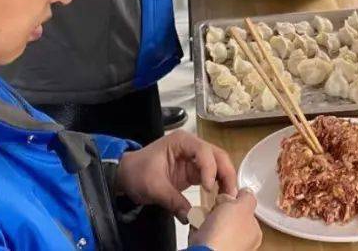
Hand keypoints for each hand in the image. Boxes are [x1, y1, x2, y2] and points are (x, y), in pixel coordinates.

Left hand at [116, 130, 236, 222]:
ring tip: (228, 199)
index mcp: (182, 142)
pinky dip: (218, 187)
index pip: (203, 150)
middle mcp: (193, 146)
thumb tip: (190, 217)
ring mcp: (195, 159)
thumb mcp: (153, 186)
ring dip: (225, 181)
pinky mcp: (195, 172)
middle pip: (217, 156)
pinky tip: (220, 199)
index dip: (209, 168)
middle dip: (226, 174)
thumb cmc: (137, 173)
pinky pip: (212, 177)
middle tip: (230, 194)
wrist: (127, 175)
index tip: (208, 188)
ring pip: (219, 166)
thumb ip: (172, 200)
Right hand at [191, 189, 261, 250]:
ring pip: (215, 226)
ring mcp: (224, 247)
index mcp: (253, 234)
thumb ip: (247, 198)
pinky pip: (201, 233)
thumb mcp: (243, 207)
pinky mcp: (207, 248)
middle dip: (220, 210)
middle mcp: (241, 243)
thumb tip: (247, 193)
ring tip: (203, 214)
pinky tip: (196, 222)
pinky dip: (197, 226)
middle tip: (215, 206)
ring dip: (208, 217)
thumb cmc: (225, 236)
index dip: (237, 202)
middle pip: (230, 219)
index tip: (229, 196)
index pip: (247, 213)